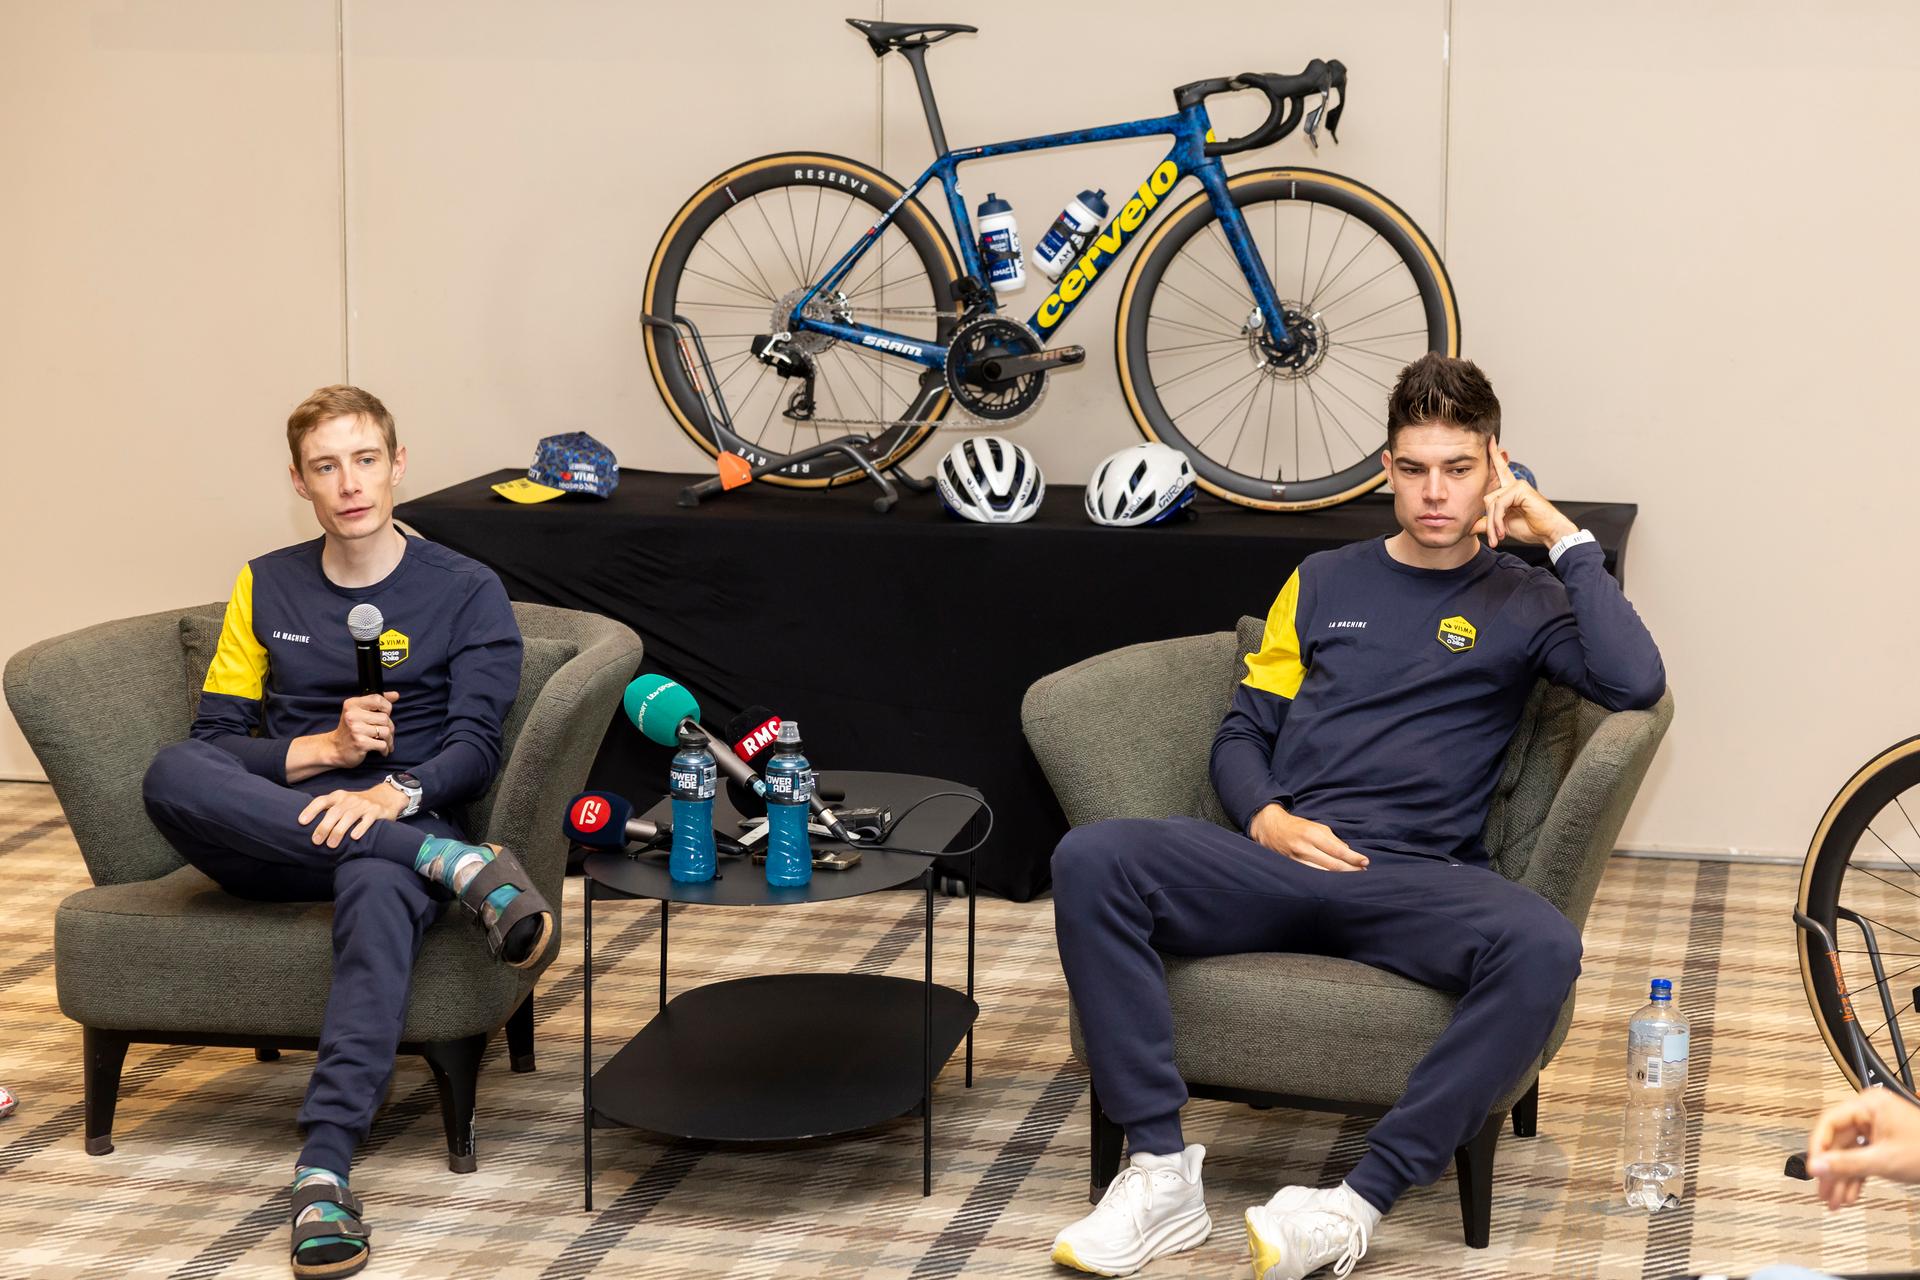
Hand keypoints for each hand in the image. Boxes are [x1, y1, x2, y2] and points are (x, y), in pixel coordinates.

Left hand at [299, 783, 408, 848]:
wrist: (386, 796)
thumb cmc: (358, 804)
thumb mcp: (343, 802)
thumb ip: (329, 811)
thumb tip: (308, 828)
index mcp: (339, 796)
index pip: (322, 801)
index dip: (311, 810)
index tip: (301, 822)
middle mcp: (350, 799)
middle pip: (335, 812)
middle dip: (324, 827)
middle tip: (316, 841)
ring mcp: (364, 805)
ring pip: (349, 816)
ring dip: (339, 831)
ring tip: (331, 845)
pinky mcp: (377, 811)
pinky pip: (368, 820)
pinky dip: (360, 828)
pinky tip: (354, 837)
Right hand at [328, 691, 399, 766]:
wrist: (335, 749)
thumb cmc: (350, 729)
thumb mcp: (359, 711)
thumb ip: (377, 702)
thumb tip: (395, 695)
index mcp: (352, 704)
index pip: (378, 699)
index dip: (386, 707)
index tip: (385, 714)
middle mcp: (352, 715)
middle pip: (385, 718)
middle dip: (389, 727)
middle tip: (385, 733)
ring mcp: (356, 730)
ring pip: (386, 732)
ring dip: (389, 739)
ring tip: (385, 742)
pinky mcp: (360, 743)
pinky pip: (383, 745)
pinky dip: (385, 749)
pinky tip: (382, 750)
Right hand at [1248, 804, 1368, 871]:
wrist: (1270, 828)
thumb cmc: (1297, 826)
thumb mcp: (1316, 826)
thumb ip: (1333, 839)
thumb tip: (1348, 851)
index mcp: (1313, 834)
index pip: (1338, 850)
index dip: (1353, 858)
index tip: (1365, 862)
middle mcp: (1305, 847)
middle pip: (1333, 864)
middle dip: (1350, 870)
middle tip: (1362, 872)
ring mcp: (1297, 859)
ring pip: (1323, 873)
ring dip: (1340, 877)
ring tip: (1352, 878)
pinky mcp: (1292, 867)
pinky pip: (1311, 875)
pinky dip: (1325, 879)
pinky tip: (1333, 881)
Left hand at [1472, 439, 1577, 548]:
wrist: (1548, 533)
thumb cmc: (1531, 528)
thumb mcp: (1502, 527)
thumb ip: (1486, 524)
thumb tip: (1469, 527)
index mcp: (1510, 490)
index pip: (1499, 470)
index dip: (1494, 455)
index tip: (1490, 439)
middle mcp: (1513, 485)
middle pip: (1487, 499)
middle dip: (1489, 521)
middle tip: (1495, 538)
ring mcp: (1517, 485)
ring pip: (1492, 503)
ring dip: (1493, 524)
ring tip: (1499, 537)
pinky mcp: (1520, 489)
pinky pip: (1499, 505)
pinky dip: (1498, 520)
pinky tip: (1503, 531)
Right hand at [1807, 1087, 1919, 1208]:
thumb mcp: (1883, 1160)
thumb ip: (1847, 1164)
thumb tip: (1816, 1166)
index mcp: (1869, 1105)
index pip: (1829, 1123)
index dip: (1819, 1148)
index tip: (1814, 1168)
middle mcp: (1870, 1114)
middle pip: (1838, 1142)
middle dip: (1833, 1171)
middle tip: (1823, 1190)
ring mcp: (1877, 1129)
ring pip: (1849, 1154)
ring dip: (1843, 1178)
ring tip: (1835, 1199)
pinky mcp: (1884, 1143)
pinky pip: (1862, 1159)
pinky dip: (1856, 1177)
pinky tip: (1850, 1193)